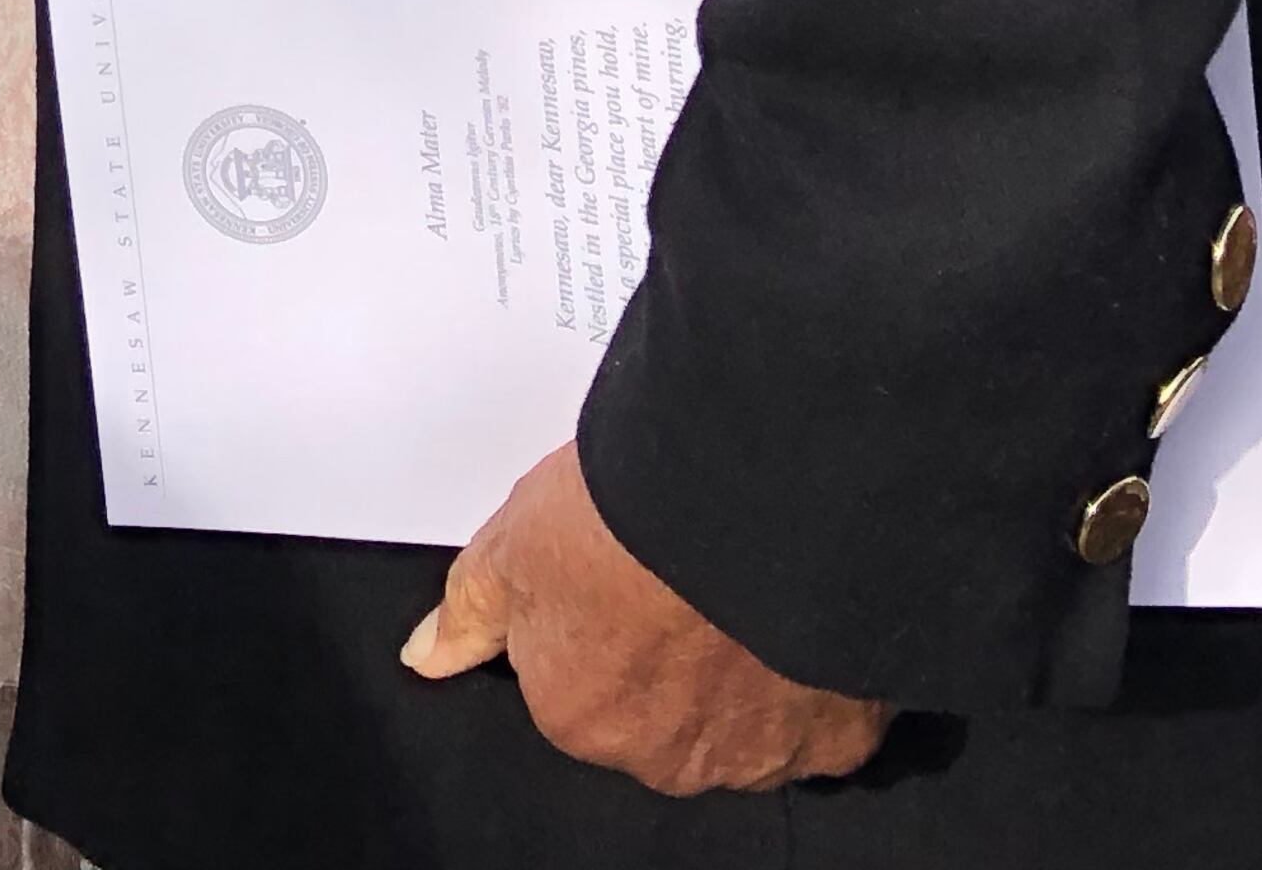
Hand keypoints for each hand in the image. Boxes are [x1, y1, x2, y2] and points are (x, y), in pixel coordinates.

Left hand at [404, 446, 889, 797]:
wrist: (751, 501)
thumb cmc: (628, 516)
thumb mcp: (513, 541)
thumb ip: (470, 608)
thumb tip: (427, 656)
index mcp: (580, 717)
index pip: (578, 681)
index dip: (598, 613)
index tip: (617, 568)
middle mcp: (663, 759)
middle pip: (659, 710)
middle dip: (669, 654)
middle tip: (680, 570)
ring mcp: (753, 756)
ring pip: (740, 717)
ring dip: (741, 666)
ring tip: (744, 576)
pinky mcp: (834, 737)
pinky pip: (820, 716)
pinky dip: (812, 671)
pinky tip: (801, 605)